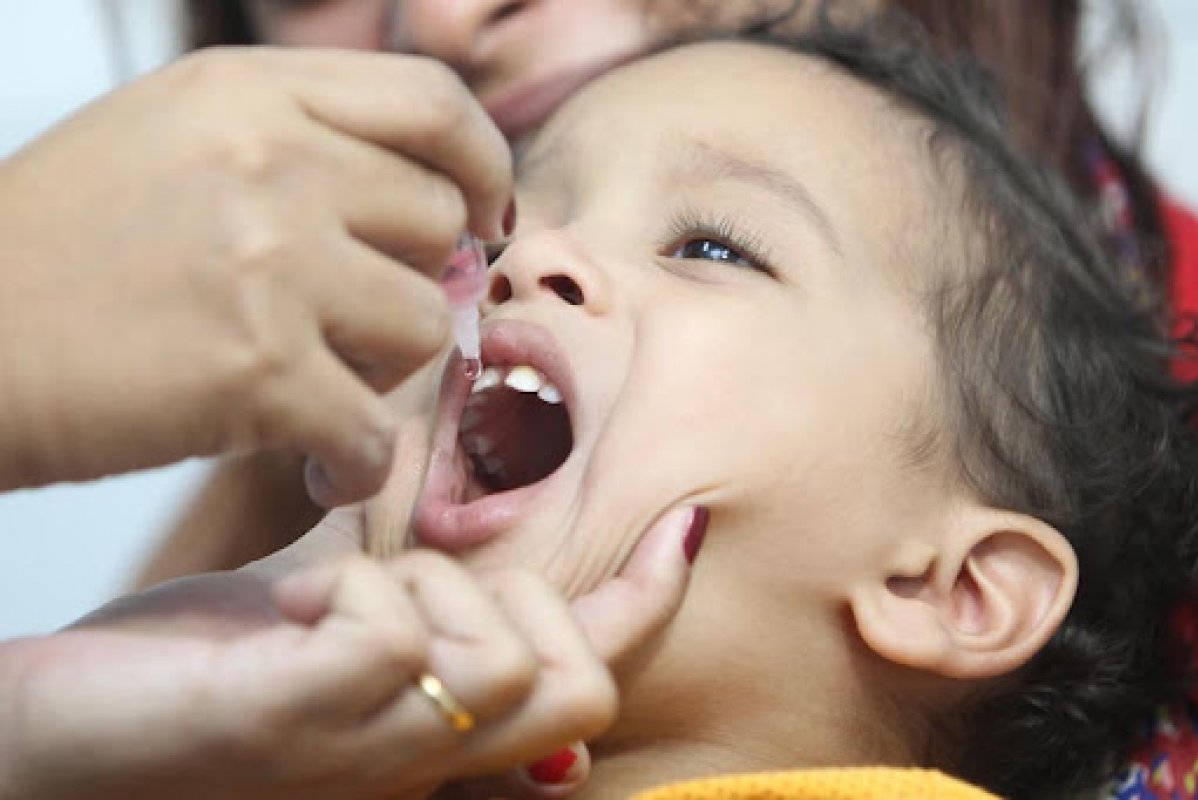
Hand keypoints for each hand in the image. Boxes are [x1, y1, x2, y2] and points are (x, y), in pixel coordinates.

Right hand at [0, 47, 510, 502]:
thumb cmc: (55, 254)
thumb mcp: (174, 141)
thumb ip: (302, 149)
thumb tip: (435, 209)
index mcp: (251, 91)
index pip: (434, 104)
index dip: (483, 166)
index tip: (485, 217)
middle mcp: (272, 159)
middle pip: (438, 225)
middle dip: (407, 286)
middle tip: (346, 331)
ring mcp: (270, 259)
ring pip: (423, 325)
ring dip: (381, 376)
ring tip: (311, 395)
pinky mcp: (259, 367)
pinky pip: (375, 430)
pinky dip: (354, 465)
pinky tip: (313, 468)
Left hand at [0, 507, 697, 799]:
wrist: (53, 740)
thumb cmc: (189, 677)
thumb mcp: (319, 619)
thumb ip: (396, 586)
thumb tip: (457, 517)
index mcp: (434, 722)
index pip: (581, 674)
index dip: (646, 601)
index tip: (683, 526)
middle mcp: (418, 758)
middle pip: (579, 689)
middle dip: (523, 599)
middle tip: (416, 575)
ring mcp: (359, 753)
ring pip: (501, 665)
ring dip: (423, 586)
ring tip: (331, 592)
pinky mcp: (288, 730)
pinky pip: (392, 644)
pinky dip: (346, 590)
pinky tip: (282, 610)